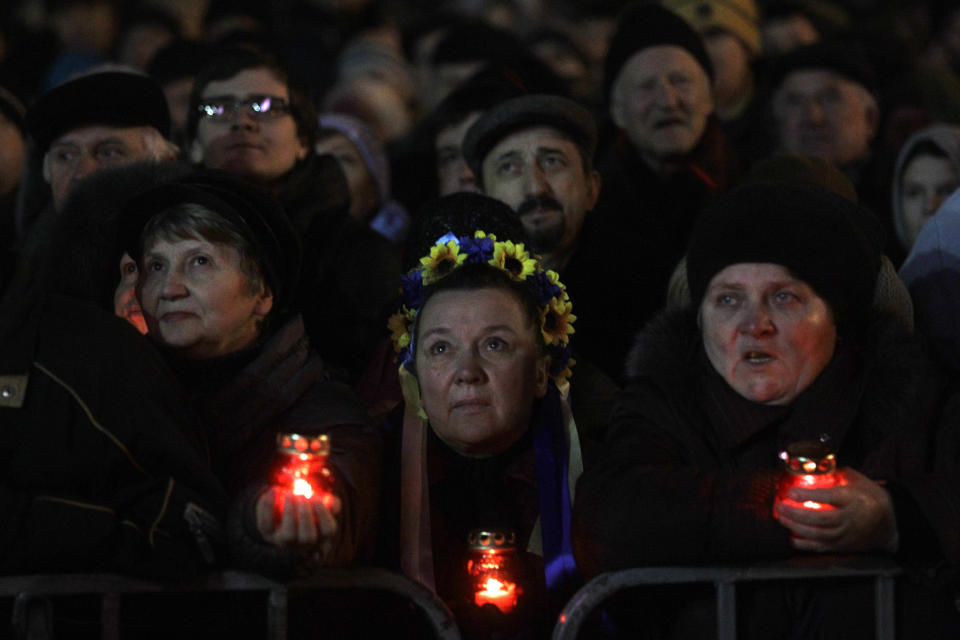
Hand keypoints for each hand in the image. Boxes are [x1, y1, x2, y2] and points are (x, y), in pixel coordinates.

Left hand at [255, 488, 341, 558]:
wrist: (280, 514)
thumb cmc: (306, 509)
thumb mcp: (320, 505)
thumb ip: (330, 503)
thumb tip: (329, 499)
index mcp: (319, 535)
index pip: (327, 531)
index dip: (323, 513)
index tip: (315, 497)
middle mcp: (302, 543)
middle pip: (308, 538)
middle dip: (306, 515)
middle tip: (301, 496)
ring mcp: (283, 541)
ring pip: (288, 535)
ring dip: (289, 512)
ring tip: (289, 493)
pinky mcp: (267, 533)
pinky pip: (266, 523)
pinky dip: (269, 505)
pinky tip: (274, 489)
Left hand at [773, 468, 897, 552]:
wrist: (890, 524)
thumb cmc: (870, 498)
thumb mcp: (858, 480)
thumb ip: (836, 474)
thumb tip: (813, 467)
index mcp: (853, 499)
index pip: (828, 497)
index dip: (808, 495)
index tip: (790, 492)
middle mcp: (849, 519)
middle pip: (820, 518)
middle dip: (796, 513)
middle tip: (779, 505)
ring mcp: (845, 535)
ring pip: (818, 534)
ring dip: (795, 527)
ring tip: (781, 517)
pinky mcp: (842, 546)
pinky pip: (821, 547)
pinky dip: (804, 544)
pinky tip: (790, 538)